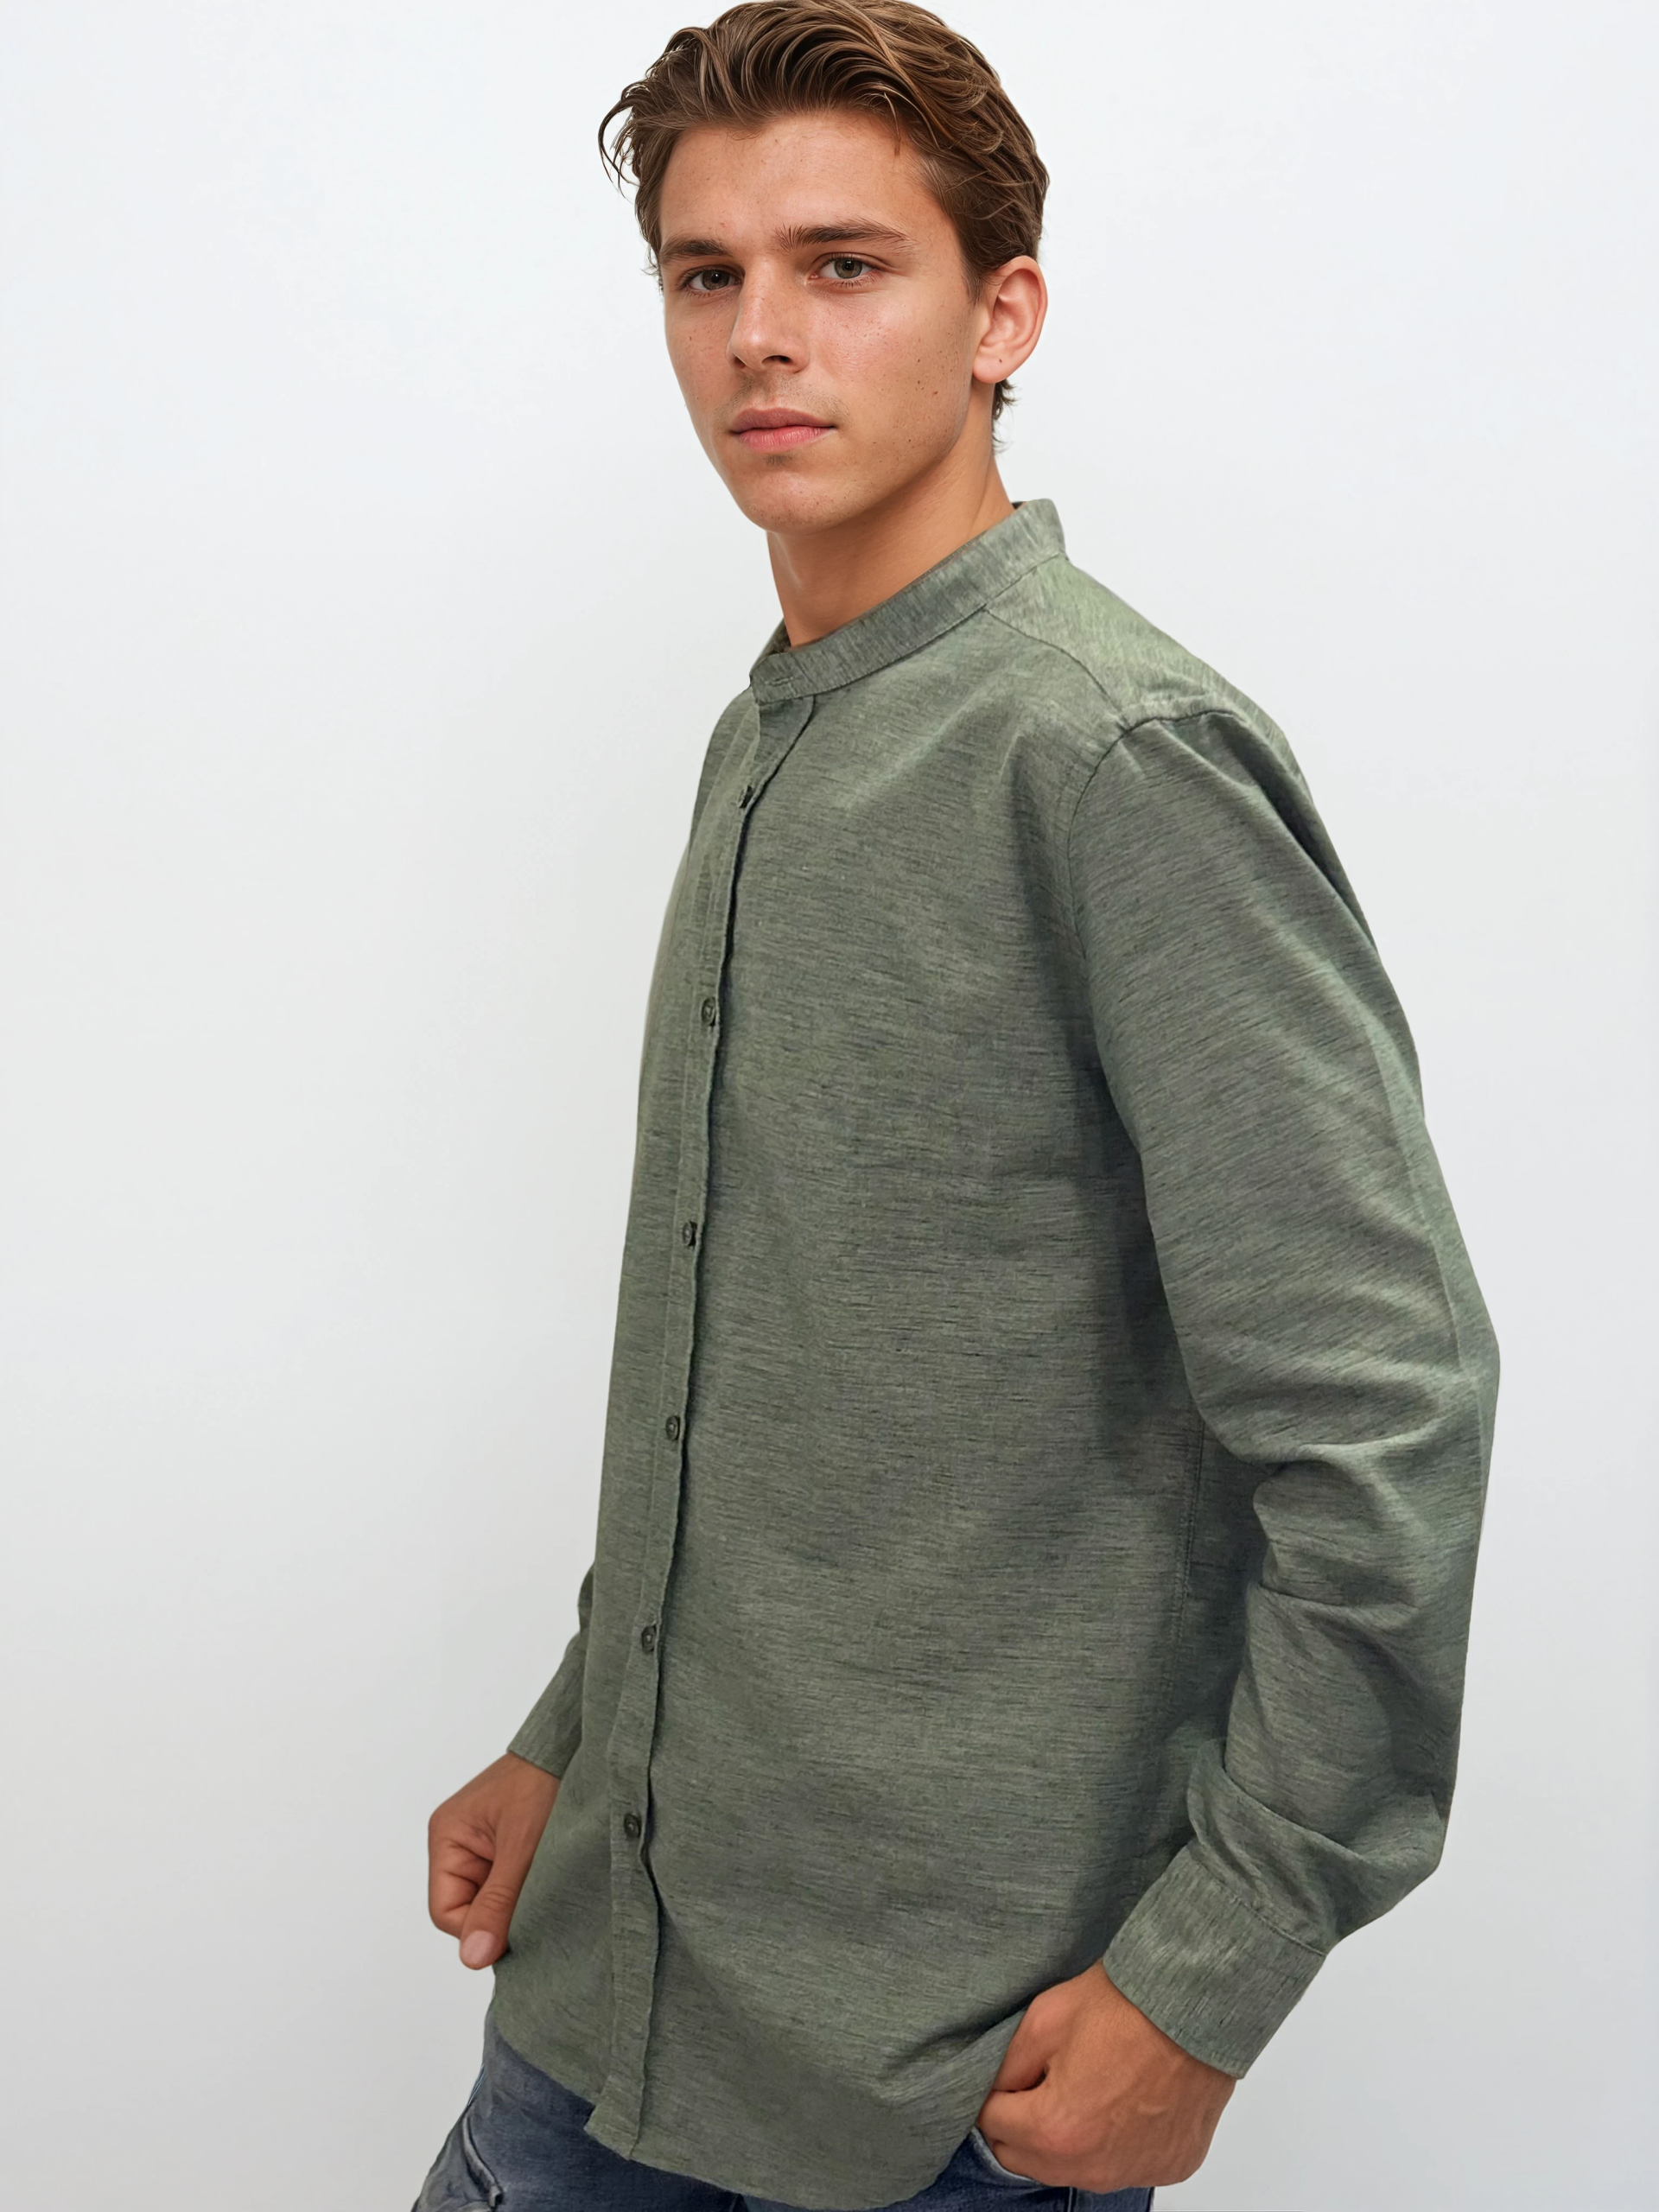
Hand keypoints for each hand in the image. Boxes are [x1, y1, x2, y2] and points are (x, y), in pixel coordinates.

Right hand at [427, 1750, 558, 1970]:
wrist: (576, 1746)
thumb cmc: (543, 1782)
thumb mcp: (521, 1847)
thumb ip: (498, 1902)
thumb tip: (473, 1957)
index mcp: (446, 1837)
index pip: (446, 1912)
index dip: (479, 1928)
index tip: (518, 1927)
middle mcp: (458, 1843)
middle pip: (468, 1908)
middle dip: (501, 1913)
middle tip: (538, 1901)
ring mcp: (483, 1846)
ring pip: (492, 1900)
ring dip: (518, 1901)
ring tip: (546, 1883)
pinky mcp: (508, 1846)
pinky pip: (509, 1885)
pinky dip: (528, 1889)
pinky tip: (549, 1878)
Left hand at [974, 1961, 1234, 2192]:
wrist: (1195, 2006)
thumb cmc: (1125, 2007)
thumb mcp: (1043, 2020)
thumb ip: (1006, 2066)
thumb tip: (996, 2090)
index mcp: (1055, 2131)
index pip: (993, 2126)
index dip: (996, 2093)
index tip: (1010, 2076)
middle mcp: (1094, 2167)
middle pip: (1028, 2158)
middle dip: (1023, 2124)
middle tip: (1043, 2080)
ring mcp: (1135, 2172)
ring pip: (1075, 2168)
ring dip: (1068, 2138)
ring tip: (1088, 2086)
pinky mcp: (1169, 2167)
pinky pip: (1123, 2165)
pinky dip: (1115, 2142)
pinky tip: (1125, 2100)